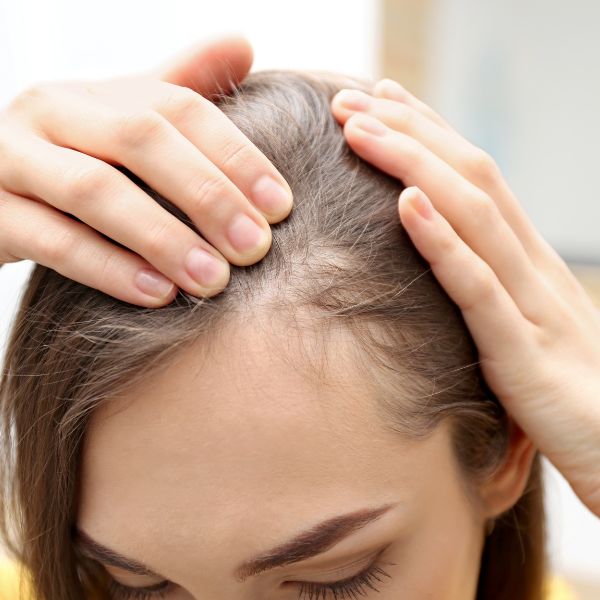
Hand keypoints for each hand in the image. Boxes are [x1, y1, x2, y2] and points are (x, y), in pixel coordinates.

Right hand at [0, 35, 292, 306]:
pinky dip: (110, 268)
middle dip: (206, 194)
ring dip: (163, 238)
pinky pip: (52, 241)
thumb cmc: (79, 162)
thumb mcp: (126, 124)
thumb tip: (244, 43)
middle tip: (254, 248)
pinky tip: (158, 295)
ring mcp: (12, 160)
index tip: (281, 207)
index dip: (237, 155)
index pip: (179, 108)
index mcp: (97, 93)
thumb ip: (181, 89)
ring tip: (213, 280)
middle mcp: (53, 112)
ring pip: (94, 191)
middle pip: (140, 139)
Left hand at [331, 80, 599, 517]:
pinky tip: (405, 205)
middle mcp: (531, 268)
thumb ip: (486, 289)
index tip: (380, 102)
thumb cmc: (568, 393)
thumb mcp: (523, 327)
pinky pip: (478, 287)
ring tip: (360, 129)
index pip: (475, 178)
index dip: (428, 134)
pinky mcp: (524, 354)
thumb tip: (439, 259)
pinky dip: (441, 242)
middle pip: (469, 179)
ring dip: (411, 166)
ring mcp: (531, 305)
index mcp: (528, 261)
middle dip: (409, 132)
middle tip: (351, 98)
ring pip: (471, 216)